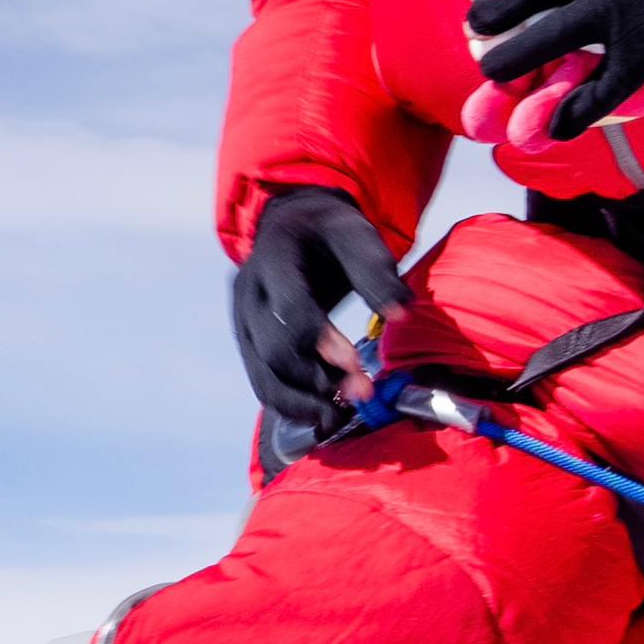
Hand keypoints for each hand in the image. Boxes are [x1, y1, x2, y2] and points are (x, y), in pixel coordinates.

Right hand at [231, 185, 409, 433]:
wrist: (293, 227)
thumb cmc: (330, 232)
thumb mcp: (356, 235)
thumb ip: (376, 272)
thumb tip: (401, 315)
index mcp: (273, 258)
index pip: (290, 310)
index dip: (323, 342)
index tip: (358, 365)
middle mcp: (248, 293)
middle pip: (274, 351)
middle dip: (318, 380)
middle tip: (363, 394)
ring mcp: (242, 322)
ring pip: (263, 377)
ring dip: (303, 403)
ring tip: (341, 416)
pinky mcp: (247, 345)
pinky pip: (263, 384)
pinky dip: (291, 407)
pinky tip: (322, 416)